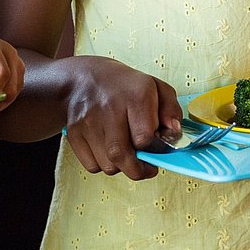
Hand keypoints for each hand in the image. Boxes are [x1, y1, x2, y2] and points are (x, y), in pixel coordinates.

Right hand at [59, 56, 183, 180]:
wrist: (83, 78)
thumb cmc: (124, 86)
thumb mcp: (156, 88)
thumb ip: (171, 111)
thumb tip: (175, 133)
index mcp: (135, 95)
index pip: (145, 138)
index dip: (156, 149)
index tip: (158, 149)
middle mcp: (109, 108)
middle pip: (122, 156)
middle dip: (138, 170)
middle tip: (145, 168)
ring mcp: (88, 121)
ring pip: (108, 165)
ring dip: (121, 166)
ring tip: (126, 151)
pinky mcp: (74, 133)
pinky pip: (92, 166)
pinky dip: (103, 164)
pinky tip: (108, 149)